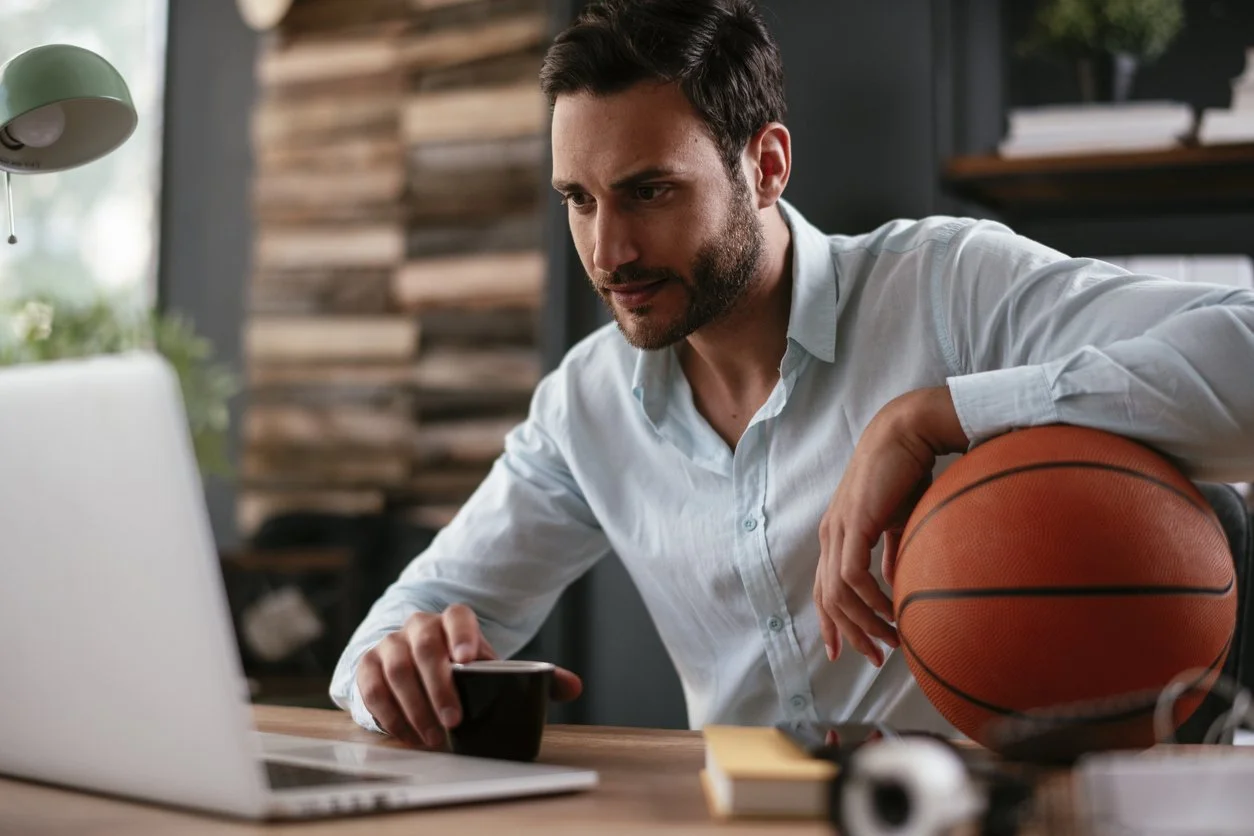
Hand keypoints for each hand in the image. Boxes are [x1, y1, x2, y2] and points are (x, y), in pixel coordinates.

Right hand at [355, 604, 582, 747]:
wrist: (413, 665)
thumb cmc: (460, 670)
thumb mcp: (493, 671)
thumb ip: (534, 677)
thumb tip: (574, 686)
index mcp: (453, 622)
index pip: (458, 616)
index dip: (463, 634)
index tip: (468, 659)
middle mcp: (418, 627)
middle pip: (424, 646)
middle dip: (438, 685)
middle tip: (454, 721)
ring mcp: (389, 644)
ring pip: (395, 667)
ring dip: (414, 705)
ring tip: (433, 737)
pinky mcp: (367, 666)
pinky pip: (371, 687)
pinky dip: (388, 713)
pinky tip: (407, 735)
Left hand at [814, 386, 967, 665]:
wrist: (907, 433)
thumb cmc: (906, 474)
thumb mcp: (898, 522)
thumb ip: (891, 552)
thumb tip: (894, 583)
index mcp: (837, 534)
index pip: (824, 588)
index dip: (832, 623)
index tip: (842, 652)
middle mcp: (830, 535)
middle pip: (826, 598)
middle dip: (849, 634)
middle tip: (876, 659)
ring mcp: (838, 530)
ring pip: (838, 594)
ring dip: (865, 623)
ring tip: (893, 641)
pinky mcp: (853, 524)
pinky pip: (853, 576)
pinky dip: (871, 600)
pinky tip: (893, 612)